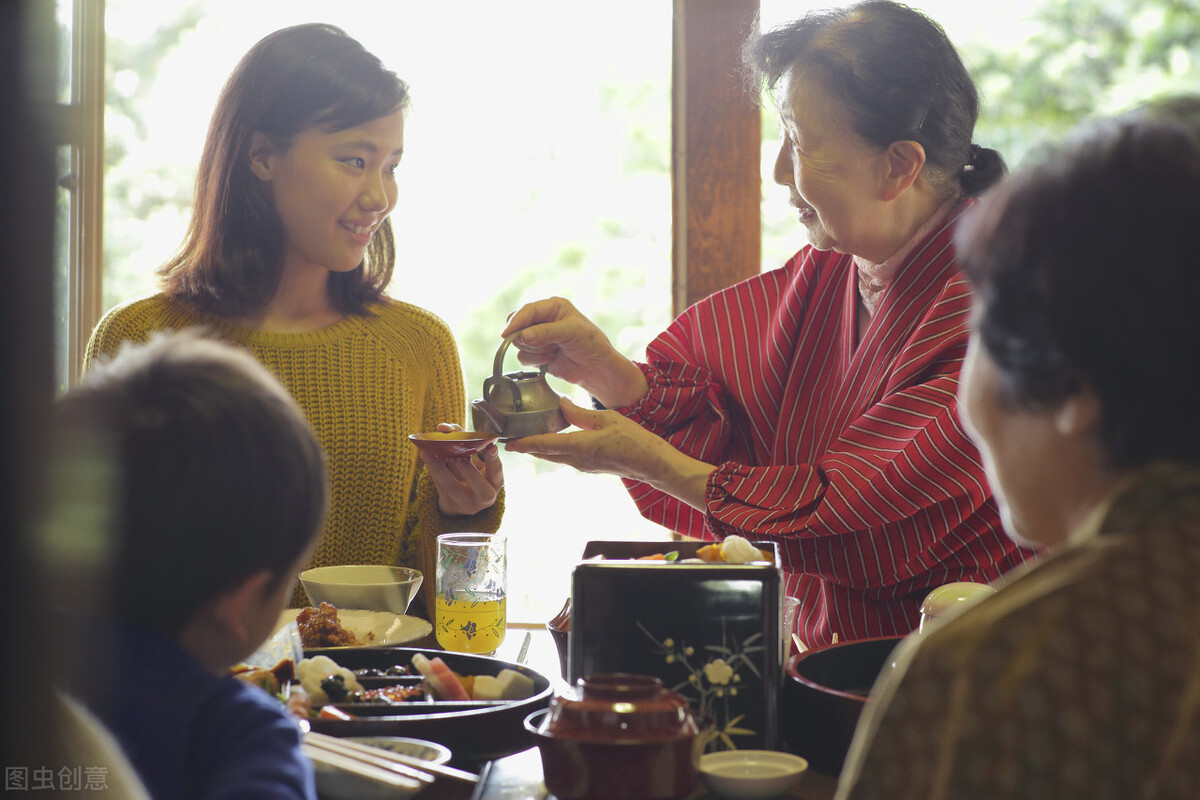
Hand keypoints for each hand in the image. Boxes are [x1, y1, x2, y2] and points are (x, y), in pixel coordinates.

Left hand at [420, 423, 503, 515]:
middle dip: (468, 471)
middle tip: (457, 457)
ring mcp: (466, 503)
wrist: (461, 501)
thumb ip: (465, 442)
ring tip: (429, 453)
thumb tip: (445, 427)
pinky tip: (426, 456)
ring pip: (452, 488)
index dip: (494, 461)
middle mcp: (484, 497)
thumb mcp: (476, 461)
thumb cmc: (472, 474)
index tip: (491, 448)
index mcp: (494, 483)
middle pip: (479, 487)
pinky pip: (439, 487)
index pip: (497, 473)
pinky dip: (432, 470)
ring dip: (440, 469)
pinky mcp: (449, 504)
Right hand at [501, 297, 647, 407]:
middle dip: (527, 338)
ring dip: (535, 351)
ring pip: (519, 343)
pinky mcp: (537, 353)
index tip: (506, 334)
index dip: (516, 322)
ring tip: (554, 351)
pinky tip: (551, 359)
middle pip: (518, 326)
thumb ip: (546, 332)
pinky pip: (523, 357)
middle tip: (541, 344)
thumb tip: (523, 336)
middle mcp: (543, 319)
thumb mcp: (571, 332)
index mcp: (553, 306)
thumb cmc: (591, 344)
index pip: (527, 310)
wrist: (597, 369)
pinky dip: (536, 360)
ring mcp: (539, 337)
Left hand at [503, 398, 714, 509]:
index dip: (522, 444)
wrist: (651, 464)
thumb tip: (560, 404)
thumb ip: (580, 413)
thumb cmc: (634, 439)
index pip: (543, 445)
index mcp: (579, 446)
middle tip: (507, 437)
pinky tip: (550, 439)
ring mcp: (582, 466)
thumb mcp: (606, 419)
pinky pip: (563, 457)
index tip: (506, 442)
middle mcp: (576, 460)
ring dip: (537, 448)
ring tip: (523, 436)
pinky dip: (552, 449)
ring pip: (552, 456)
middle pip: (542, 454)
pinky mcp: (588, 466)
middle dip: (524, 446)